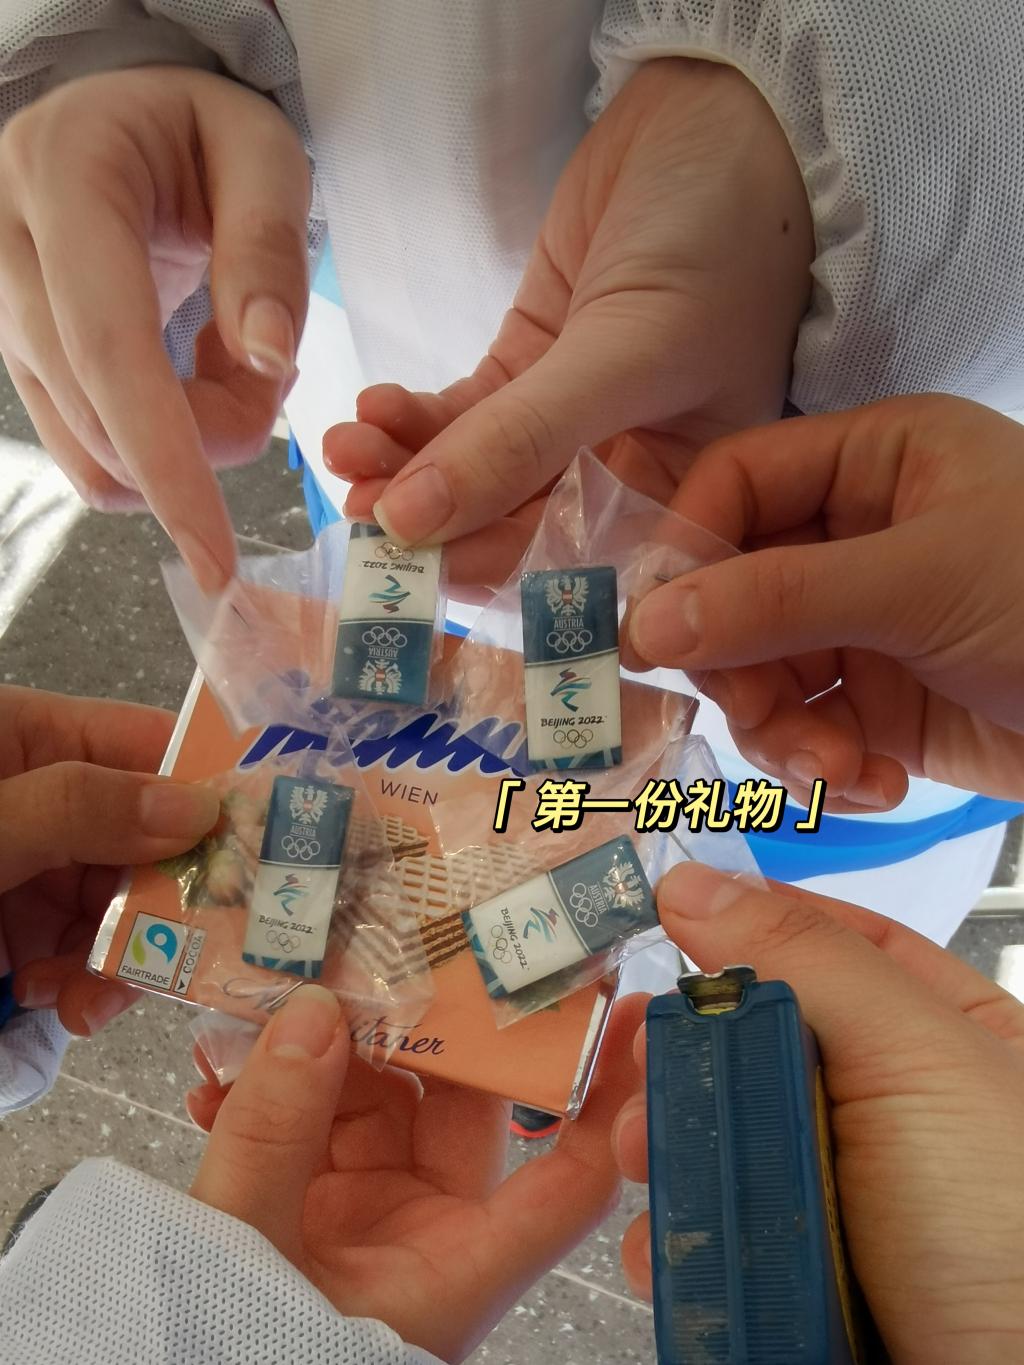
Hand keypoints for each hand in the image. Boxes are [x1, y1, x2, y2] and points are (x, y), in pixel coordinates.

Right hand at [0, 66, 310, 589]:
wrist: (129, 121)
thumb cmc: (203, 130)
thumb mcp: (263, 154)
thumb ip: (268, 250)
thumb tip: (268, 359)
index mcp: (65, 184)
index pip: (108, 348)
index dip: (165, 459)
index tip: (216, 556)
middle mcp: (7, 254)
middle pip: (101, 415)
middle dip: (209, 441)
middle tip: (270, 377)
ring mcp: (1, 315)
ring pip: (90, 450)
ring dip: (188, 446)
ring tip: (229, 361)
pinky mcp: (21, 359)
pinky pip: (88, 448)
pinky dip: (159, 447)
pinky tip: (191, 381)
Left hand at [2, 687, 218, 1032]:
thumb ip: (75, 808)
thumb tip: (195, 802)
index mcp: (24, 738)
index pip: (145, 744)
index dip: (209, 783)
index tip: (267, 836)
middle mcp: (38, 799)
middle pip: (147, 836)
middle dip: (167, 897)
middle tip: (188, 950)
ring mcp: (26, 869)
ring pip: (121, 906)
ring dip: (124, 957)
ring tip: (91, 1000)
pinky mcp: (10, 934)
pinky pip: (80, 953)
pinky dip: (83, 984)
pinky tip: (56, 1005)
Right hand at [187, 986, 644, 1361]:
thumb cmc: (237, 1351)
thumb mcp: (250, 1249)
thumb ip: (276, 1133)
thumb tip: (313, 1013)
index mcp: (456, 1267)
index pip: (567, 1182)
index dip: (611, 1100)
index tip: (633, 1015)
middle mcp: (427, 1230)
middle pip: (458, 1103)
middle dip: (420, 1026)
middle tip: (384, 951)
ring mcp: (370, 1210)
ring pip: (377, 1096)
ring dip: (320, 1052)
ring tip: (265, 1007)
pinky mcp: (315, 1200)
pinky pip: (313, 1121)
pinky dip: (271, 1092)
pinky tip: (215, 1078)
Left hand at [326, 57, 811, 585]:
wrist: (720, 121)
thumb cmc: (718, 244)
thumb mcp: (626, 352)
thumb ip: (521, 440)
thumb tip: (411, 522)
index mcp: (676, 499)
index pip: (571, 566)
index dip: (486, 569)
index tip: (408, 564)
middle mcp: (623, 476)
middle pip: (510, 525)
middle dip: (431, 520)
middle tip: (357, 511)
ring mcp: (570, 422)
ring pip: (476, 469)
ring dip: (406, 465)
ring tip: (346, 447)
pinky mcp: (529, 367)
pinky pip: (463, 412)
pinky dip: (414, 416)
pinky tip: (371, 407)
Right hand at [614, 863, 1023, 1362]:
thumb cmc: (1006, 1229)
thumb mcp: (916, 1060)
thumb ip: (805, 958)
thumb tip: (693, 881)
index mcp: (947, 1035)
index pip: (841, 943)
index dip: (756, 923)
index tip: (671, 916)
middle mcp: (892, 1108)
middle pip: (761, 1037)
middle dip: (690, 1047)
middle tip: (642, 1058)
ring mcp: (841, 1190)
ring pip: (725, 1131)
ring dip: (668, 1139)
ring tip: (646, 1157)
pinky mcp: (795, 1264)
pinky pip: (717, 1223)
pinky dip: (678, 1229)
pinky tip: (666, 1237)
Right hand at [628, 394, 1023, 809]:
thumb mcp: (919, 582)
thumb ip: (777, 598)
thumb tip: (643, 626)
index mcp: (871, 462)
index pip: (735, 484)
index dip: (684, 549)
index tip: (650, 628)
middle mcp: (853, 536)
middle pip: (732, 592)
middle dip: (742, 668)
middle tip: (765, 720)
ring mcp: (863, 622)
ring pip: (759, 672)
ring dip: (783, 732)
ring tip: (836, 770)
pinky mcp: (879, 701)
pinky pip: (806, 728)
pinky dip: (824, 766)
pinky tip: (875, 784)